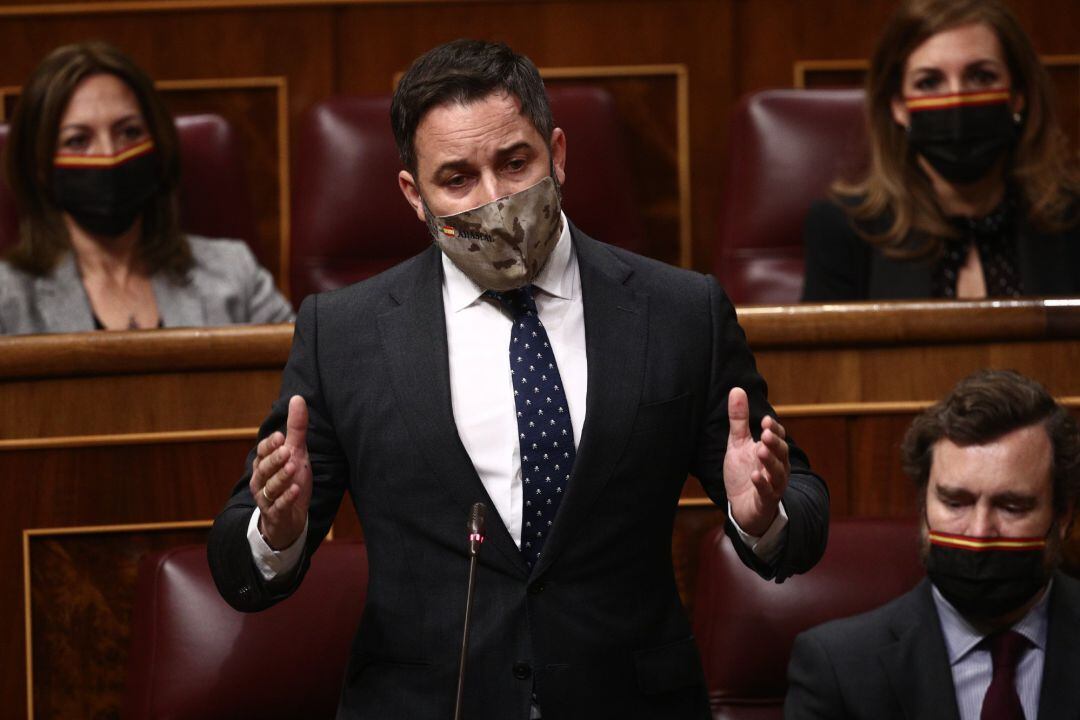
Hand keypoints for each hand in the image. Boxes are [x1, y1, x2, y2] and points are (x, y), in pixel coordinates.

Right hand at [250, 395, 312, 549]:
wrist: (289, 517)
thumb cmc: (290, 479)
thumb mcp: (296, 452)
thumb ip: (296, 428)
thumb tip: (298, 398)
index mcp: (263, 463)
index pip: (263, 452)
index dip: (270, 445)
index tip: (280, 436)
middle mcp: (261, 480)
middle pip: (264, 469)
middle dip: (275, 460)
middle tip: (287, 451)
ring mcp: (267, 498)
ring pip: (271, 487)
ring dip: (281, 478)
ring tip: (293, 469)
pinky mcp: (276, 514)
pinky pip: (279, 506)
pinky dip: (287, 499)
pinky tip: (296, 491)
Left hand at [723, 387, 789, 536]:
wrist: (743, 507)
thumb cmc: (744, 473)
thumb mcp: (738, 444)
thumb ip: (739, 419)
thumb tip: (736, 390)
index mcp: (772, 452)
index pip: (777, 437)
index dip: (773, 429)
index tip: (764, 420)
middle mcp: (777, 467)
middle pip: (781, 453)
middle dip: (774, 443)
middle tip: (765, 434)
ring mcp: (773, 485)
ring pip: (777, 472)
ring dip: (770, 461)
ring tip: (760, 450)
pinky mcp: (766, 500)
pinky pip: (767, 492)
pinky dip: (762, 484)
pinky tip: (755, 476)